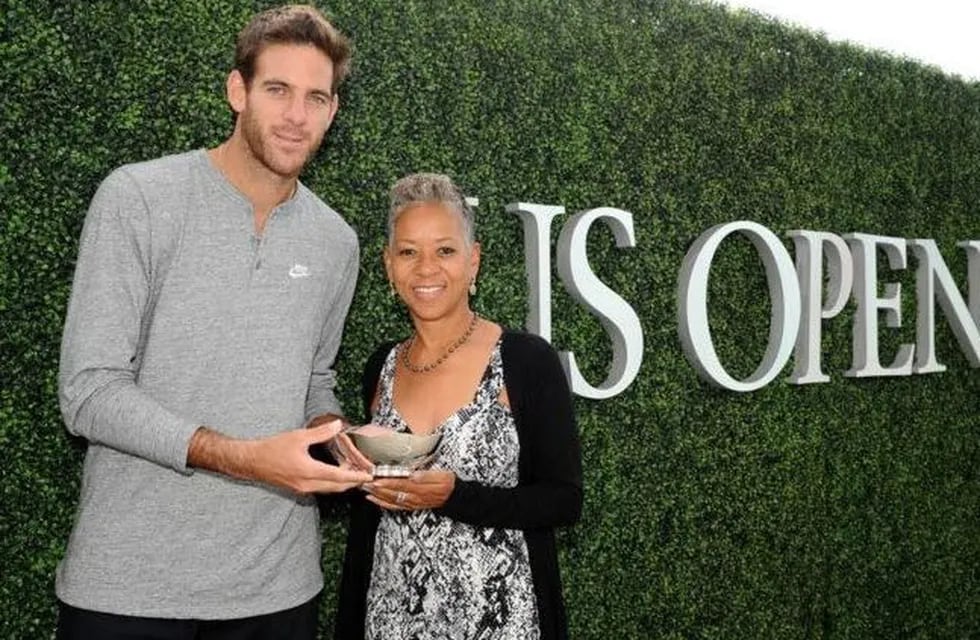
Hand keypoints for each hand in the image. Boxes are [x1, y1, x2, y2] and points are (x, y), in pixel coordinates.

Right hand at [188, 423, 372, 494]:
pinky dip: (331, 483)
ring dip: (342, 483)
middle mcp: (307, 484)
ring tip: (355, 473)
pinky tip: (336, 473)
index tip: (368, 475)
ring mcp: (302, 488)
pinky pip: (320, 488)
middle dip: (353, 482)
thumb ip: (320, 432)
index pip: (338, 477)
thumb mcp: (298, 437)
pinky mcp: (298, 488)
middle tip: (366, 474)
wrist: (251, 462)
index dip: (355, 476)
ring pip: (329, 489)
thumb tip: (337, 425)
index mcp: (309, 472)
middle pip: (337, 487)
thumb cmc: (271, 449)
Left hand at [364, 470, 455, 510]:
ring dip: (376, 495)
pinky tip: (374, 499)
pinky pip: (394, 506)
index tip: (375, 477)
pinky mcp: (410, 505)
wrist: (454, 496)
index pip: (400, 484)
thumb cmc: (447, 483)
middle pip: (392, 493)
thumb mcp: (441, 475)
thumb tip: (413, 475)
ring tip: (365, 488)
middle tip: (364, 481)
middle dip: (377, 488)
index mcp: (420, 487)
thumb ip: (427, 476)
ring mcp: (411, 503)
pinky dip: (382, 503)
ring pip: (390, 500)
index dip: (386, 481)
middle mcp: (413, 497)